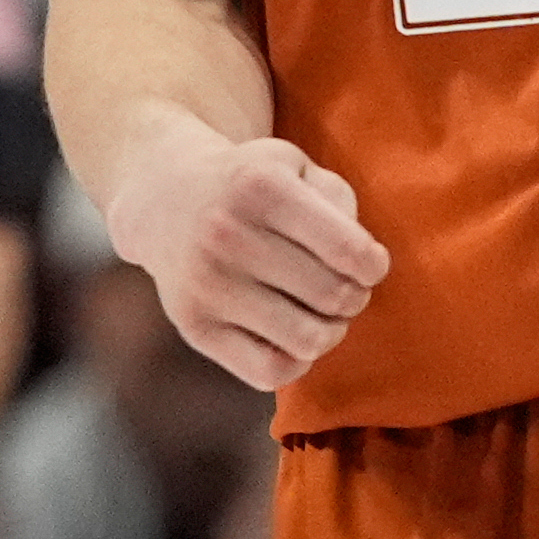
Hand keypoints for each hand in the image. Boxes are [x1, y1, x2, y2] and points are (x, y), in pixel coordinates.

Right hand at [101, 123, 387, 391]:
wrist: (165, 199)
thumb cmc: (251, 186)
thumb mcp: (293, 165)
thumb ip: (338, 200)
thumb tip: (360, 266)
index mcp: (261, 185)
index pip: (350, 250)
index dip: (373, 265)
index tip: (365, 263)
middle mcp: (226, 233)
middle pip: (335, 297)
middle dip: (353, 296)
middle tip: (341, 286)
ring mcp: (206, 283)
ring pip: (309, 340)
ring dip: (330, 330)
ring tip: (320, 311)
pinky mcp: (193, 326)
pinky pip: (270, 372)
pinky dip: (296, 360)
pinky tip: (290, 333)